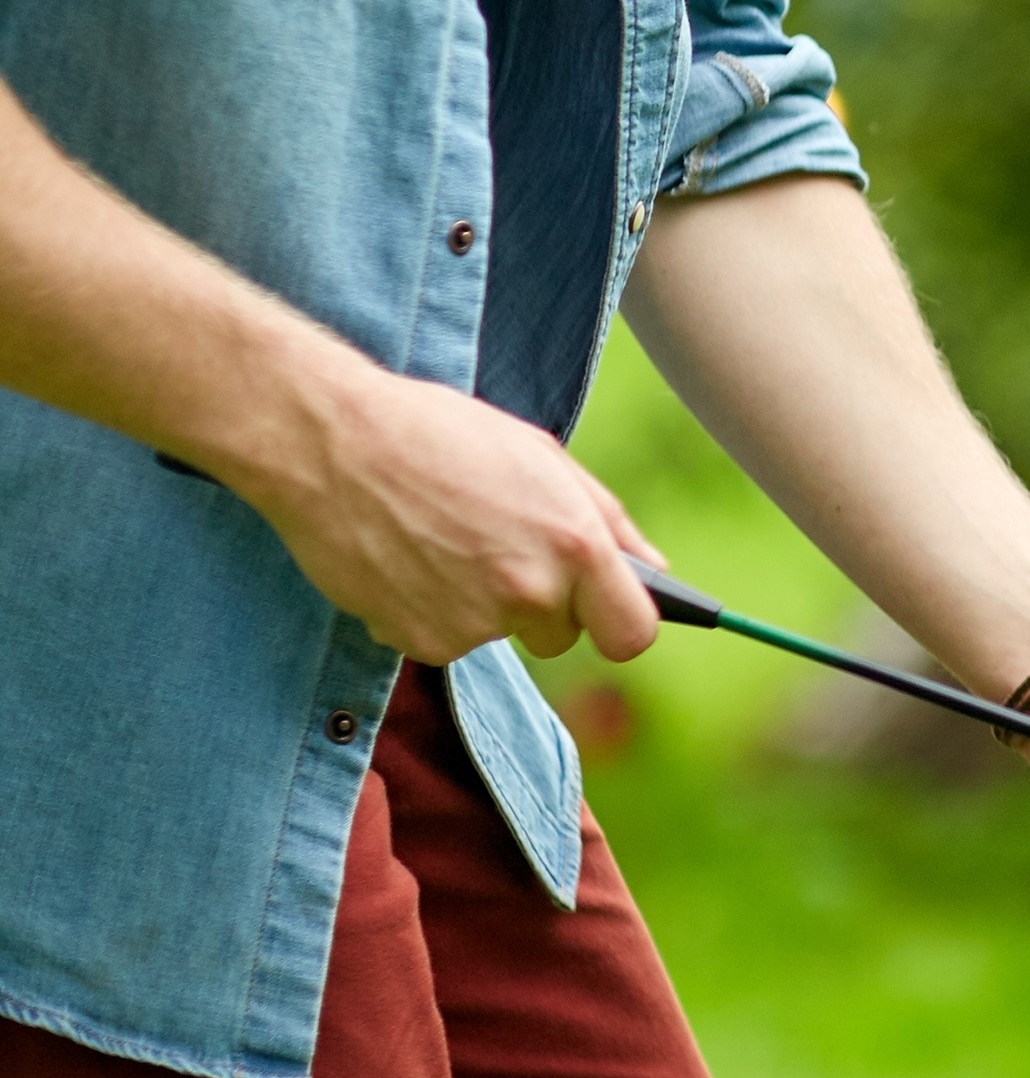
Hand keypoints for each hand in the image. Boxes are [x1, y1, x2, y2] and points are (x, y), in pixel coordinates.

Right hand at [233, 359, 660, 663]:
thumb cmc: (440, 436)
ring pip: (496, 634)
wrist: (329, 442)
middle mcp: (529, 593)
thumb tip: (652, 569)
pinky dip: (430, 611)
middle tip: (497, 546)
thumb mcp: (542, 458)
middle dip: (541, 604)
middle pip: (560, 636)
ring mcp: (471, 624)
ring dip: (479, 603)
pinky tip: (408, 559)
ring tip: (442, 539)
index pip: (631, 633)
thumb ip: (607, 521)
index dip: (619, 622)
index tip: (605, 611)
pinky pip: (443, 640)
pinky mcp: (415, 641)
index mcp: (575, 545)